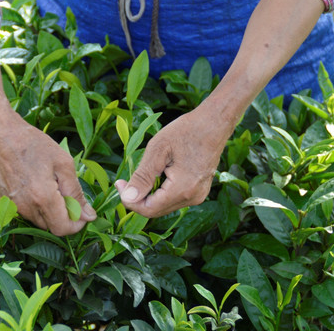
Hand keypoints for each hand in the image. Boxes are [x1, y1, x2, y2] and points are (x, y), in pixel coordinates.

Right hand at [0, 115, 96, 235]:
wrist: (4, 136)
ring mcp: (13, 206)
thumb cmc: (36, 146)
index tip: (82, 211)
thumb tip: (89, 216)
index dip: (76, 224)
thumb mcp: (64, 164)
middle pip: (51, 227)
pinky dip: (35, 205)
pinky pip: (26, 212)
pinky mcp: (5, 202)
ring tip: (49, 185)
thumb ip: (77, 193)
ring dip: (49, 211)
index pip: (62, 229)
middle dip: (63, 216)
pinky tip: (35, 186)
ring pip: (39, 221)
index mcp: (43, 198)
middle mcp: (26, 207)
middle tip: (65, 192)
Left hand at [114, 108, 232, 216]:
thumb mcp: (158, 149)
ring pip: (163, 206)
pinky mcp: (198, 191)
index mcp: (183, 189)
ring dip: (147, 195)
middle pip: (155, 210)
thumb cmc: (186, 131)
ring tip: (140, 174)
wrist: (214, 124)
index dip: (130, 201)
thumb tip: (128, 198)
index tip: (119, 183)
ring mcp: (198, 196)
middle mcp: (193, 198)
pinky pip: (172, 199)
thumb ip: (142, 176)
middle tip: (123, 181)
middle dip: (137, 198)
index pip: (148, 209)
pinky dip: (159, 192)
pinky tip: (156, 174)